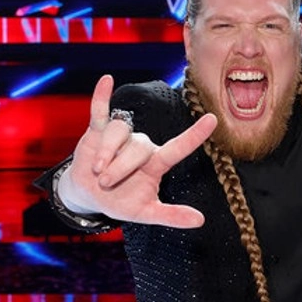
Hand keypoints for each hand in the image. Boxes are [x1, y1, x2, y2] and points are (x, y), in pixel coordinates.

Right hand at [58, 75, 217, 226]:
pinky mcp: (98, 131)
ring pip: (119, 132)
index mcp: (156, 164)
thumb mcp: (146, 213)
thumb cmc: (122, 202)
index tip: (213, 119)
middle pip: (138, 147)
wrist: (89, 195)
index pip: (179, 148)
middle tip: (106, 183)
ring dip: (107, 152)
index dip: (195, 135)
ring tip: (96, 171)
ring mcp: (122, 137)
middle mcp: (142, 146)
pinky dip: (102, 97)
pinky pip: (101, 111)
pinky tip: (106, 80)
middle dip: (120, 168)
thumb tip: (200, 221)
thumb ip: (171, 216)